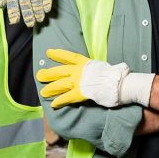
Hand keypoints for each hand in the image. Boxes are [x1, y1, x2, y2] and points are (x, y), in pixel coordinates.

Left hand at [36, 49, 153, 108]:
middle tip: (39, 75)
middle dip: (49, 73)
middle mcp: (79, 71)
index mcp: (85, 63)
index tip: (48, 52)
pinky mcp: (80, 93)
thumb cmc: (115, 75)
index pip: (69, 56)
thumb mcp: (101, 66)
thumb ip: (94, 68)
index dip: (58, 54)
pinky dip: (60, 101)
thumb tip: (94, 69)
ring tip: (43, 92)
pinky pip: (67, 97)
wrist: (119, 83)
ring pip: (60, 84)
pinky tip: (54, 105)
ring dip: (51, 88)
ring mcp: (79, 82)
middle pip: (60, 71)